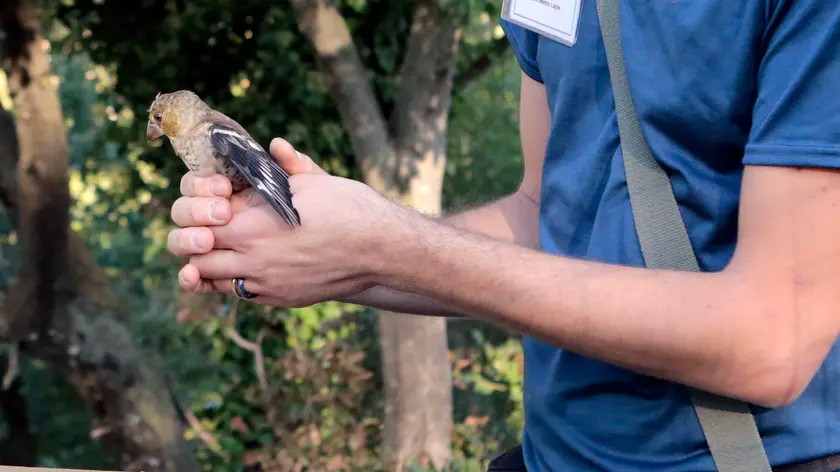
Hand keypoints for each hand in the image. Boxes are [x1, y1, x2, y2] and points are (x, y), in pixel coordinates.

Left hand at [167, 138, 403, 306]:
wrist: (382, 250)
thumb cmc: (351, 209)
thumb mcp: (315, 180)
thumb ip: (286, 166)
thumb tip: (276, 146)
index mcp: (252, 223)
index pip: (196, 220)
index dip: (198, 208)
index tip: (215, 200)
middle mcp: (252, 258)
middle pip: (193, 254)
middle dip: (192, 238)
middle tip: (208, 226)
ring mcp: (265, 283)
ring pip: (211, 279)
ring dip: (208, 262)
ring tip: (220, 248)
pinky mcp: (280, 298)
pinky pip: (240, 293)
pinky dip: (233, 279)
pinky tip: (246, 265)